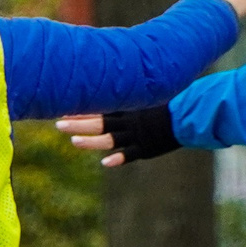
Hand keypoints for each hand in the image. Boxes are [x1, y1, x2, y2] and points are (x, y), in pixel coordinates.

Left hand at [56, 105, 179, 167]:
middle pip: (99, 122)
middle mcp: (128, 122)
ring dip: (91, 141)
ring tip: (74, 142)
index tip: (63, 108)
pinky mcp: (145, 149)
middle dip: (78, 123)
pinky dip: (118, 158)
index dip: (81, 109)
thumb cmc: (167, 106)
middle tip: (58, 124)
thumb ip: (129, 96)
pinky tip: (105, 163)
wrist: (187, 117)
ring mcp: (136, 136)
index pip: (100, 108)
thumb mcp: (146, 98)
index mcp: (128, 109)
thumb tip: (115, 84)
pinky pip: (129, 154)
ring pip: (110, 139)